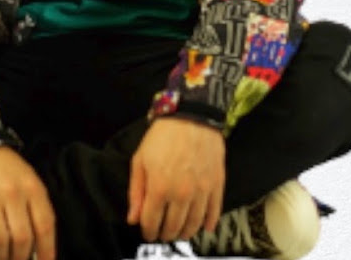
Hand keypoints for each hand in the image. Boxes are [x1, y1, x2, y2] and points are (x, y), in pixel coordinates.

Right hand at [0, 146, 55, 259]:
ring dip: (1, 255)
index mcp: (33, 188)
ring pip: (0, 240)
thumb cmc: (8, 168)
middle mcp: (13, 194)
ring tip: (1, 257)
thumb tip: (40, 243)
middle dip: (21, 258)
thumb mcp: (29, 180)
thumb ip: (36, 207)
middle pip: (22, 238)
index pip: (44, 225)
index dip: (47, 250)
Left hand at [127, 117, 224, 242]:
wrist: (191, 116)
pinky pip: (214, 212)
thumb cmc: (162, 136)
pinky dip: (209, 224)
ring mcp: (201, 192)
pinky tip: (204, 228)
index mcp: (159, 188)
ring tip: (179, 231)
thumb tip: (133, 219)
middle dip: (165, 233)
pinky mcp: (217, 185)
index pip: (152, 222)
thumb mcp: (140, 159)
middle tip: (162, 232)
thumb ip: (136, 191)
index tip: (147, 232)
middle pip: (173, 227)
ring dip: (185, 232)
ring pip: (193, 224)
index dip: (148, 231)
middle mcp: (181, 195)